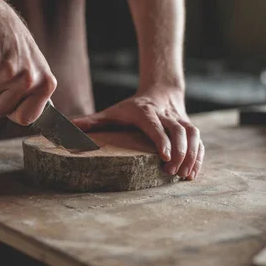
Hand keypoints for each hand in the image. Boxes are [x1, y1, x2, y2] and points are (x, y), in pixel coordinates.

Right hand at [0, 5, 56, 124]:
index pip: (25, 119)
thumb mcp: (37, 73)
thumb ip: (36, 97)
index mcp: (45, 84)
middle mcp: (29, 79)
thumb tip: (33, 122)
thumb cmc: (18, 52)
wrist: (1, 21)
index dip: (13, 111)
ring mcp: (8, 72)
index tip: (10, 100)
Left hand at [73, 88, 203, 179]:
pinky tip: (194, 172)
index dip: (161, 140)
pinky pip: (199, 141)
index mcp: (145, 111)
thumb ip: (91, 122)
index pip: (155, 125)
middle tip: (172, 172)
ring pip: (192, 135)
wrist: (160, 91)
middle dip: (178, 152)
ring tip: (185, 175)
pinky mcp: (190, 127)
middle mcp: (166, 114)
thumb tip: (67, 130)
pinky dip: (199, 156)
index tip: (164, 156)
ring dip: (191, 155)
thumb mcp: (111, 113)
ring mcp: (180, 120)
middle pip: (178, 131)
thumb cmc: (131, 108)